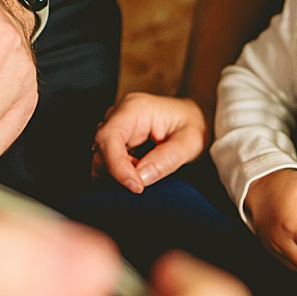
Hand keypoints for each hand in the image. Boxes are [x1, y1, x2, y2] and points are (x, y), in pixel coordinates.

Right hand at [92, 93, 206, 191]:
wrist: (195, 114)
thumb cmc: (194, 123)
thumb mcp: (191, 142)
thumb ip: (167, 159)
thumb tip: (140, 177)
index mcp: (134, 108)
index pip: (110, 138)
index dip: (116, 166)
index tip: (135, 186)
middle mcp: (118, 114)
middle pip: (101, 149)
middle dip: (118, 172)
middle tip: (145, 182)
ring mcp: (115, 125)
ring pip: (101, 157)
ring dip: (119, 173)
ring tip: (147, 172)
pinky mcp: (116, 137)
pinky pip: (108, 160)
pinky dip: (120, 171)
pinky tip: (140, 170)